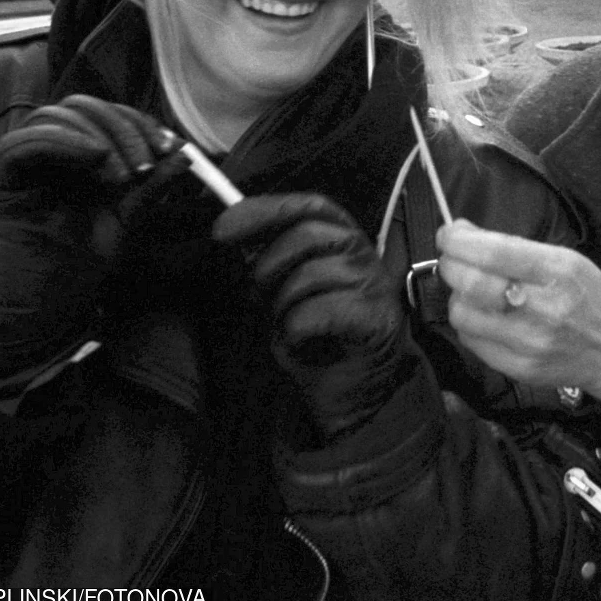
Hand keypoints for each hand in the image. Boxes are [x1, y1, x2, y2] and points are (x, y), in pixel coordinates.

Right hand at [0, 94, 183, 382]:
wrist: (39, 314)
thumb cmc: (77, 267)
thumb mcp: (125, 221)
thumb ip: (150, 186)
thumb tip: (185, 154)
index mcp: (78, 158)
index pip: (107, 114)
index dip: (140, 122)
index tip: (170, 147)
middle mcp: (48, 153)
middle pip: (83, 106)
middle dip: (124, 127)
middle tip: (146, 163)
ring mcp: (21, 164)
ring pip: (55, 116)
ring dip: (98, 135)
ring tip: (122, 176)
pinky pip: (23, 143)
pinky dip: (63, 141)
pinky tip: (94, 158)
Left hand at [213, 193, 413, 443]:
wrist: (360, 395)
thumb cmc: (321, 342)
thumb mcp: (287, 292)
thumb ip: (273, 261)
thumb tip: (237, 234)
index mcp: (345, 243)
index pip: (311, 206)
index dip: (266, 209)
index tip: (224, 227)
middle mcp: (365, 257)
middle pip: (308, 234)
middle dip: (269, 265)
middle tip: (258, 295)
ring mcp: (374, 286)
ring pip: (309, 275)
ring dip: (283, 307)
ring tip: (291, 328)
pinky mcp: (376, 318)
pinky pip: (316, 313)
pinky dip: (296, 331)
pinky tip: (304, 343)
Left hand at [435, 220, 600, 395]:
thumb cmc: (590, 297)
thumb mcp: (565, 259)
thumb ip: (512, 245)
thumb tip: (461, 233)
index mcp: (558, 272)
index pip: (493, 253)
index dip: (459, 242)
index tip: (448, 236)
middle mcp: (544, 309)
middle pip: (472, 284)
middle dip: (450, 266)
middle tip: (452, 260)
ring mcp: (530, 343)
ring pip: (463, 315)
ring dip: (457, 297)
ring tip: (471, 291)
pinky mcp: (519, 369)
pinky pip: (472, 341)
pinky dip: (469, 323)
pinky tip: (484, 315)